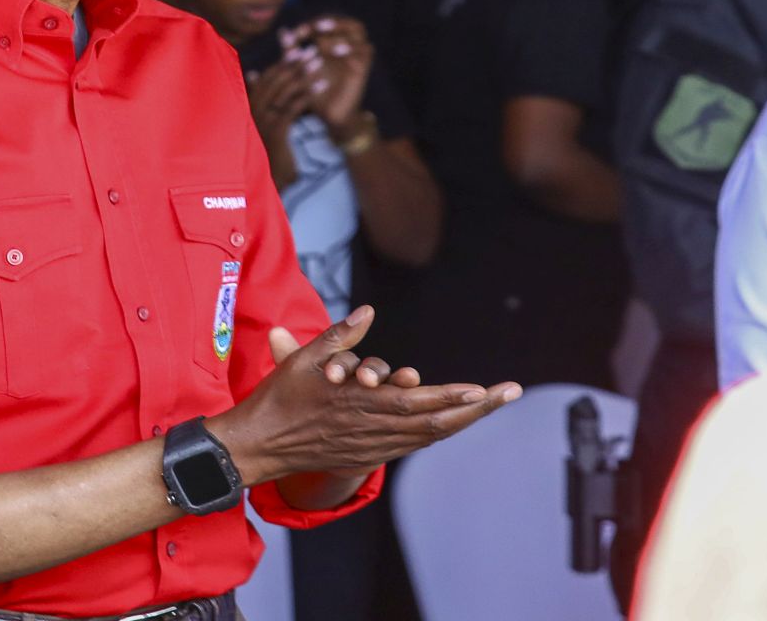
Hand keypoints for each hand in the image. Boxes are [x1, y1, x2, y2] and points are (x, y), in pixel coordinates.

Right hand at [206, 306, 520, 481]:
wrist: (256, 447)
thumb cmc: (278, 398)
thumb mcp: (303, 360)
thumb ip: (339, 335)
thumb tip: (369, 312)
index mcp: (359, 404)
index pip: (417, 401)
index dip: (452, 396)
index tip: (482, 388)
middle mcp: (372, 429)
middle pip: (436, 423)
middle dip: (476, 408)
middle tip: (510, 392)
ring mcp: (372, 446)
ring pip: (428, 436)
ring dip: (464, 420)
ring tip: (493, 402)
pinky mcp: (367, 454)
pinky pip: (412, 444)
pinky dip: (438, 431)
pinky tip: (456, 420)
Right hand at [246, 60, 311, 186]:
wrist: (267, 183)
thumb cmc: (266, 151)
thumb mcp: (261, 123)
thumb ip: (259, 99)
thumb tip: (254, 73)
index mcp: (247, 107)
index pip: (264, 78)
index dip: (281, 62)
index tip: (296, 49)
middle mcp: (251, 112)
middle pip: (274, 80)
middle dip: (293, 63)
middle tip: (311, 50)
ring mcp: (261, 122)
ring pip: (284, 90)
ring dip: (303, 74)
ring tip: (318, 63)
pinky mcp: (275, 132)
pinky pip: (293, 107)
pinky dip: (308, 93)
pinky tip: (322, 84)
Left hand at [284, 17, 373, 134]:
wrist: (329, 115)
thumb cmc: (314, 90)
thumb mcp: (300, 70)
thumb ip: (292, 51)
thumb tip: (283, 31)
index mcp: (335, 42)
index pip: (329, 22)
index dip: (313, 23)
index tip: (296, 33)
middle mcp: (350, 46)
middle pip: (349, 22)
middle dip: (333, 22)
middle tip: (317, 27)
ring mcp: (359, 55)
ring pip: (357, 33)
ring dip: (340, 34)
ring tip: (323, 43)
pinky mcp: (364, 68)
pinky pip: (363, 51)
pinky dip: (351, 48)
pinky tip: (337, 52)